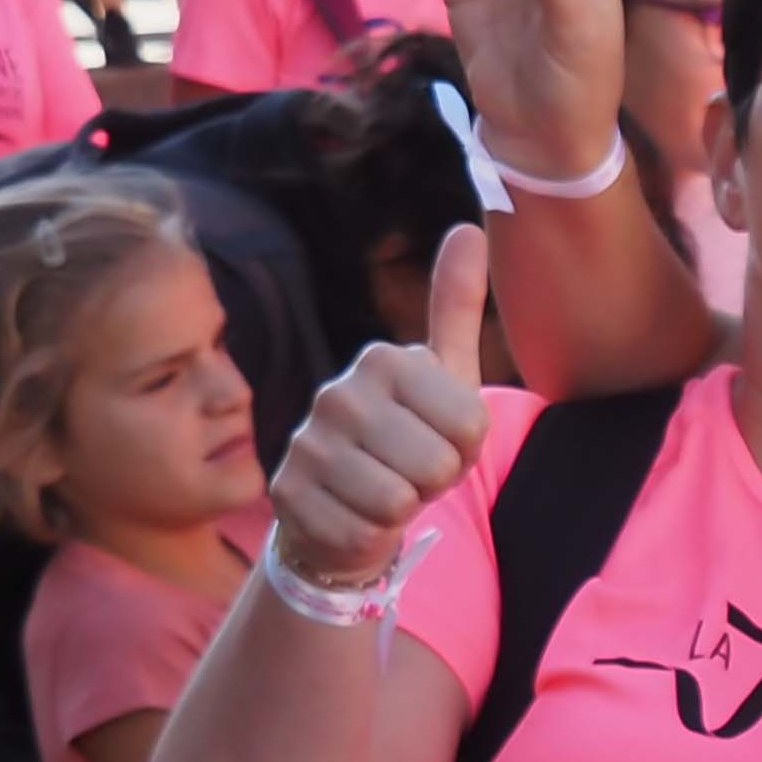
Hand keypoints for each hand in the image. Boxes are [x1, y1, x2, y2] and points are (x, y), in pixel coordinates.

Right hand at [269, 224, 494, 591]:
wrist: (347, 504)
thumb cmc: (408, 439)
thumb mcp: (444, 377)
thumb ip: (455, 308)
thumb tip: (468, 226)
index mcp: (384, 360)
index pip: (471, 424)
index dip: (466, 447)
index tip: (438, 438)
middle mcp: (338, 393)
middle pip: (438, 464)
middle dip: (436, 480)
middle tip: (410, 469)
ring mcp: (307, 444)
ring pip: (400, 500)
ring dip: (404, 507)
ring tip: (384, 489)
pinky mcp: (289, 495)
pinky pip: (366, 531)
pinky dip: (371, 534)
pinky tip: (354, 514)